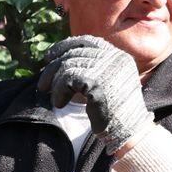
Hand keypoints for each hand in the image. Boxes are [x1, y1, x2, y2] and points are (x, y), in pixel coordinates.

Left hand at [37, 35, 152, 153]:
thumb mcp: (108, 81)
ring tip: (55, 98)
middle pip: (75, 53)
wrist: (128, 130)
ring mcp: (107, 69)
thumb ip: (92, 66)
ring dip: (55, 84)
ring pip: (68, 66)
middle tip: (42, 85)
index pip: (89, 41)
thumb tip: (58, 56)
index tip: (50, 56)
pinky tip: (60, 103)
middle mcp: (115, 59)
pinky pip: (67, 80)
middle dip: (53, 68)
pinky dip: (59, 92)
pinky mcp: (97, 83)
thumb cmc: (115, 110)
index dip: (66, 46)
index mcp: (120, 57)